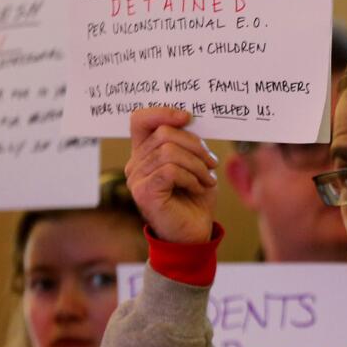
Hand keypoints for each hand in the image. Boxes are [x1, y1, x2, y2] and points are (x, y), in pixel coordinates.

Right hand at [125, 107, 218, 243]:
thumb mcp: (195, 164)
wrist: (194, 233)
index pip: (140, 120)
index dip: (162, 112)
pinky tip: (199, 188)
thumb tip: (187, 118)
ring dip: (197, 165)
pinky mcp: (144, 193)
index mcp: (145, 153)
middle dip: (196, 146)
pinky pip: (170, 171)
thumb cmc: (195, 198)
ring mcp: (137, 179)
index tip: (187, 117)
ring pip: (170, 152)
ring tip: (208, 180)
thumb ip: (187, 143)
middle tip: (211, 164)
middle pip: (164, 134)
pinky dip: (191, 177)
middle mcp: (135, 164)